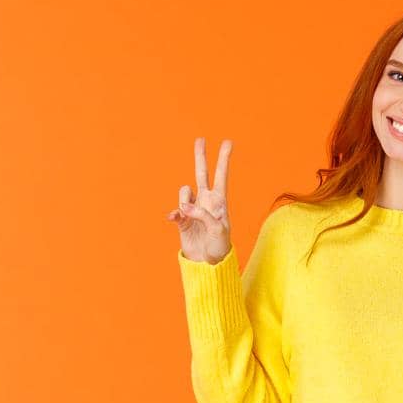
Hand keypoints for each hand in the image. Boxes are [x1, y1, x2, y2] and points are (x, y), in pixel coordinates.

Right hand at [166, 137, 232, 263]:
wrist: (208, 262)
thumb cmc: (219, 246)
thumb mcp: (217, 230)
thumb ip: (202, 214)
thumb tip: (185, 207)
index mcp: (219, 201)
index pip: (221, 175)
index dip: (224, 159)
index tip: (228, 142)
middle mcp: (206, 201)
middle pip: (202, 173)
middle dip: (201, 157)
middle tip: (200, 139)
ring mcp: (193, 209)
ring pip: (184, 191)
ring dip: (185, 199)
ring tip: (189, 213)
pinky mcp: (182, 219)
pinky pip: (175, 210)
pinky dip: (175, 213)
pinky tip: (176, 218)